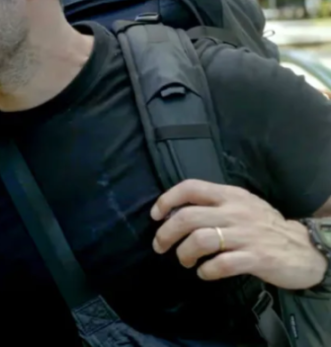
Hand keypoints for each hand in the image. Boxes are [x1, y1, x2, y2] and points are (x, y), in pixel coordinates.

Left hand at [150, 179, 327, 289]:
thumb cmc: (264, 226)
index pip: (191, 187)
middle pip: (187, 217)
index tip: (155, 216)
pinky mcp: (257, 258)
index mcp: (229, 195)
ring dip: (184, 254)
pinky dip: (206, 271)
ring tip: (185, 261)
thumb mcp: (241, 205)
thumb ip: (213, 204)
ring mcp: (246, 235)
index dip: (167, 200)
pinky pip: (221, 264)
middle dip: (165, 234)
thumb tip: (174, 212)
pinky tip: (204, 273)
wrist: (304, 248)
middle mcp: (235, 211)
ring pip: (200, 240)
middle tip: (160, 247)